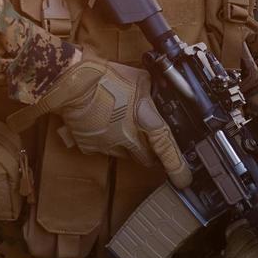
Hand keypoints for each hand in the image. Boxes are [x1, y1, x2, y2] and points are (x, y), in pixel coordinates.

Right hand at [20, 56, 187, 185]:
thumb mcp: (141, 80)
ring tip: (121, 124)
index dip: (178, 168)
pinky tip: (102, 125)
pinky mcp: (90, 147)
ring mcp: (108, 145)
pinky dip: (105, 142)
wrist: (73, 82)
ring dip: (128, 146)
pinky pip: (103, 150)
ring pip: (125, 154)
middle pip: (147, 159)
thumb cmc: (106, 77)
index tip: (183, 180)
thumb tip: (163, 93)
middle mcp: (129, 139)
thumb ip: (154, 93)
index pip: (168, 151)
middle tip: (148, 140)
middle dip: (151, 153)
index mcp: (146, 122)